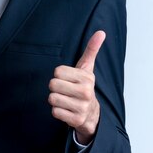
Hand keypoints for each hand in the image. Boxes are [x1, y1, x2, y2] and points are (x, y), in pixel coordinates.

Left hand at [48, 30, 105, 144]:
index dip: (59, 76)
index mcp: (87, 78)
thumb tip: (101, 32)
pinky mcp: (76, 120)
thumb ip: (92, 49)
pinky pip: (54, 112)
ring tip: (66, 100)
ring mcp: (81, 107)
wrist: (92, 114)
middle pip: (52, 84)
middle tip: (66, 91)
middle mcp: (86, 92)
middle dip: (56, 88)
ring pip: (52, 98)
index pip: (57, 72)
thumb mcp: (87, 68)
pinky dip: (57, 111)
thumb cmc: (84, 87)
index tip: (69, 80)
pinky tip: (67, 110)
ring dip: (56, 100)